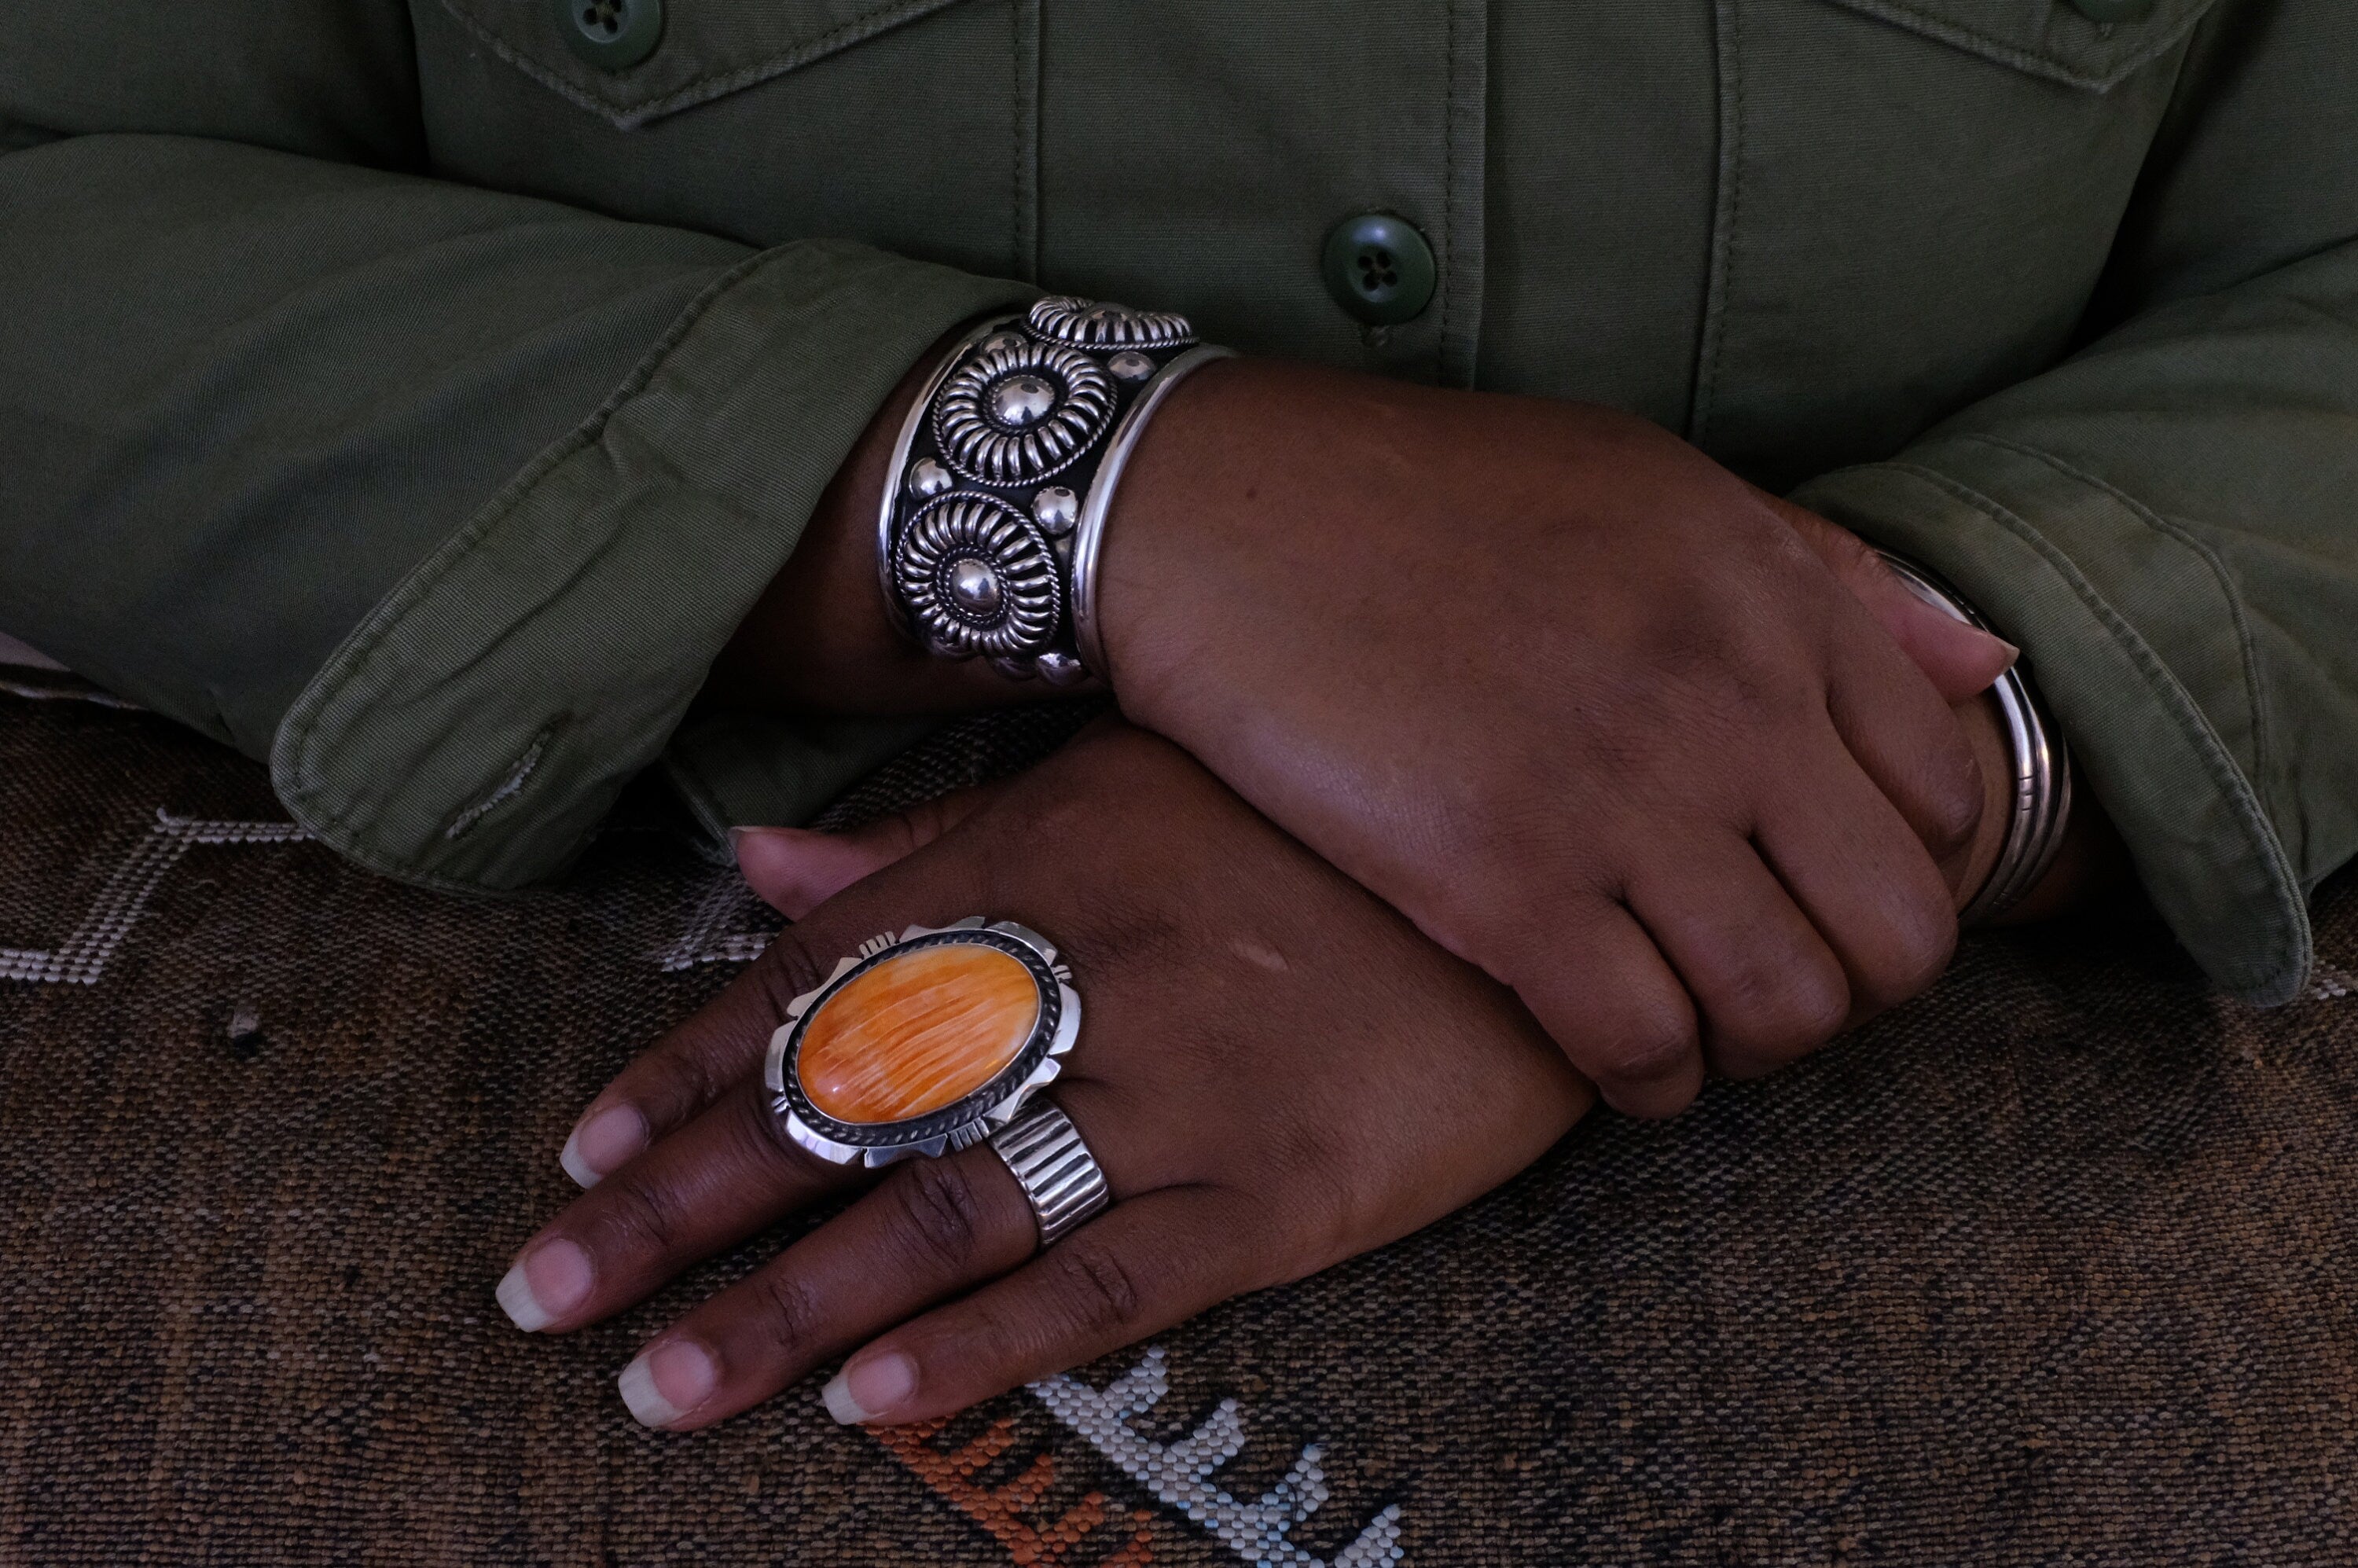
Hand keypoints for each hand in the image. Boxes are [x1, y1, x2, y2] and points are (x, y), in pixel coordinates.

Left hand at [499, 722, 1589, 1429]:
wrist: (1550, 874)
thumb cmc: (1312, 819)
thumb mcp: (1120, 780)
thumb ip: (933, 841)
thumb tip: (756, 869)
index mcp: (1033, 862)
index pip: (817, 981)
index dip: (686, 1072)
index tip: (582, 1156)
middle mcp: (1085, 975)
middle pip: (846, 1107)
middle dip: (682, 1208)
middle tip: (546, 1295)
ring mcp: (1183, 1089)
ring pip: (949, 1207)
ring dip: (796, 1306)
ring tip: (665, 1385)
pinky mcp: (1282, 1190)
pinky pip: (1111, 1277)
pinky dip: (989, 1341)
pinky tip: (878, 1399)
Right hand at [1098, 360, 2017, 1117]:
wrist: (1220, 508)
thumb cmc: (1427, 494)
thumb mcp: (1650, 485)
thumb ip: (1820, 574)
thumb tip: (1982, 665)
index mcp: (1772, 597)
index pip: (1945, 800)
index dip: (1902, 878)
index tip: (1821, 896)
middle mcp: (1727, 697)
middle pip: (1898, 932)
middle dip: (1853, 990)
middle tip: (1772, 984)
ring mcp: (1617, 793)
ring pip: (1785, 1009)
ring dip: (1754, 1050)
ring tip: (1695, 1030)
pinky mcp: (1498, 877)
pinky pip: (1641, 1043)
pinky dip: (1649, 1081)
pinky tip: (1617, 1059)